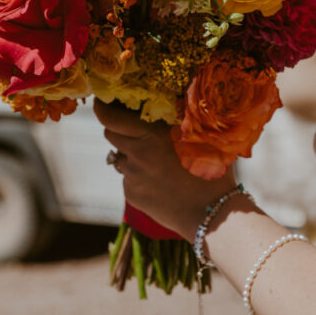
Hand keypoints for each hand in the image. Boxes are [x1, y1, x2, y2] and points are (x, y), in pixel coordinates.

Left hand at [93, 100, 236, 240]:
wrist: (212, 212)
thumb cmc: (212, 170)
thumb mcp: (202, 138)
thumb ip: (184, 120)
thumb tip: (176, 102)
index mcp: (151, 134)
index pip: (110, 117)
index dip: (103, 107)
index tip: (103, 102)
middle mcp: (136, 154)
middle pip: (110, 134)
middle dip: (118, 128)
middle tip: (135, 129)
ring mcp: (131, 176)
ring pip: (120, 156)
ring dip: (130, 153)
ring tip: (155, 159)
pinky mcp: (131, 194)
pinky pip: (129, 177)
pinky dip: (139, 175)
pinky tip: (160, 181)